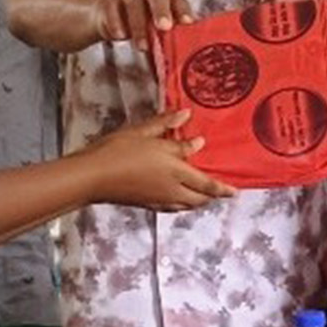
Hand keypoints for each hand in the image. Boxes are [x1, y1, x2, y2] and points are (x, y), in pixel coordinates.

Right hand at [83, 109, 232, 211]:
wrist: (91, 177)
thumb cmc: (117, 151)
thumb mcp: (144, 132)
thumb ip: (167, 125)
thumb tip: (187, 118)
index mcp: (176, 171)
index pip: (207, 184)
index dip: (223, 189)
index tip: (234, 191)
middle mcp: (171, 189)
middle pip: (199, 199)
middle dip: (211, 197)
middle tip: (219, 192)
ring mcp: (158, 200)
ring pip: (185, 206)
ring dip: (196, 201)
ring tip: (201, 194)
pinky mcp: (145, 205)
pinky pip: (171, 208)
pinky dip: (180, 205)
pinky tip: (175, 198)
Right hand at [97, 0, 193, 53]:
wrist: (109, 16)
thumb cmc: (143, 25)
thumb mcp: (158, 33)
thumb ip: (170, 44)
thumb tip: (182, 68)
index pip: (177, 0)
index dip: (183, 9)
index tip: (187, 22)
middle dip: (161, 10)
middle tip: (165, 27)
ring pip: (134, 4)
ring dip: (139, 26)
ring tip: (142, 47)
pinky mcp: (110, 3)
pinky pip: (113, 8)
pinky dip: (117, 23)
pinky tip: (120, 36)